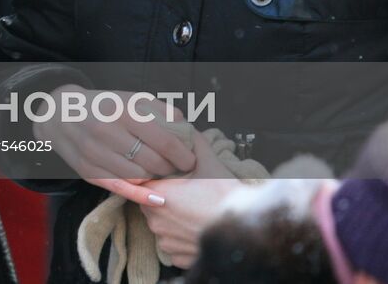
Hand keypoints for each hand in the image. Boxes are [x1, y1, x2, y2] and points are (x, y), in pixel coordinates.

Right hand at [33, 86, 196, 207]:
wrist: (59, 113)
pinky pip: (120, 189)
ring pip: (139, 177)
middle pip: (153, 161)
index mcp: (122, 110)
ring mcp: (94, 153)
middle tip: (176, 168)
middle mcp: (107, 131)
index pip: (164, 141)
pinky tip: (156, 197)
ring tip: (160, 172)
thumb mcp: (129, 98)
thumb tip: (186, 130)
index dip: (183, 155)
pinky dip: (141, 195)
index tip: (191, 160)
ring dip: (155, 178)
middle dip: (171, 168)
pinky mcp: (87, 171)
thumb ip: (160, 110)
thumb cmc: (103, 105)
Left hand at [139, 138, 242, 267]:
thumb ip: (194, 144)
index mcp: (159, 195)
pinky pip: (171, 243)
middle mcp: (156, 220)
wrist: (246, 232)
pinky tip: (195, 227)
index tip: (166, 176)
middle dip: (163, 197)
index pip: (142, 183)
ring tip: (194, 211)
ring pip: (160, 224)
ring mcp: (166, 241)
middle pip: (149, 203)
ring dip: (171, 218)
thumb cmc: (227, 198)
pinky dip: (180, 237)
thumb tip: (187, 129)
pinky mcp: (176, 257)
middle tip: (185, 193)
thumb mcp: (211, 164)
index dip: (154, 178)